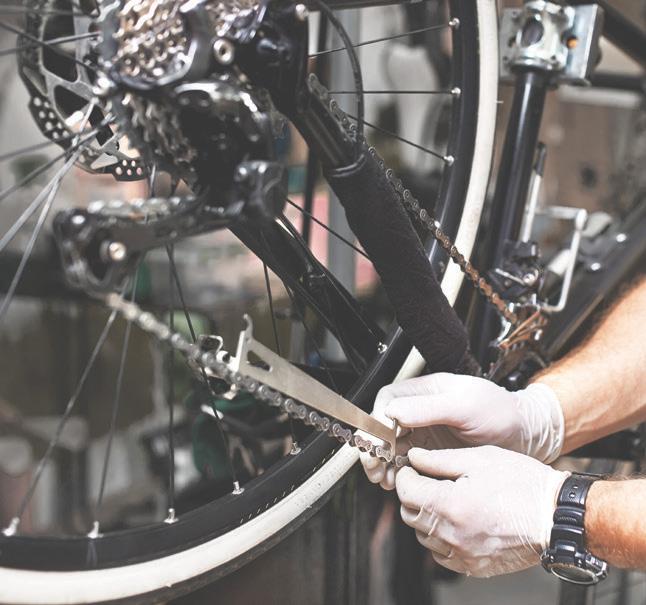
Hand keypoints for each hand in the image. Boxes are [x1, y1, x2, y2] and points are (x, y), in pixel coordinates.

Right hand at [360, 373, 563, 488]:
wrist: (525, 436)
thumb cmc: (501, 413)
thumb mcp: (466, 406)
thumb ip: (429, 407)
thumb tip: (393, 411)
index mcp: (427, 390)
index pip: (389, 399)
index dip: (378, 419)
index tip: (379, 441)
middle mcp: (421, 409)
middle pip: (384, 423)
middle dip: (374, 445)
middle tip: (374, 466)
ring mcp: (425, 430)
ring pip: (390, 443)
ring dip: (382, 461)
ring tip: (384, 480)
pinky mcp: (431, 451)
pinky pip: (405, 459)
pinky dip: (396, 470)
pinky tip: (396, 481)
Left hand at [396, 445, 568, 576]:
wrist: (555, 516)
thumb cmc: (523, 484)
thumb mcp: (478, 459)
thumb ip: (439, 460)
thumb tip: (414, 458)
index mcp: (450, 505)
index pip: (406, 492)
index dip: (404, 476)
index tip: (410, 468)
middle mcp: (452, 534)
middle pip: (410, 515)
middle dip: (412, 495)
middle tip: (425, 481)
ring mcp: (462, 554)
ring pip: (423, 536)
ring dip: (425, 516)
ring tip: (443, 499)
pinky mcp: (473, 566)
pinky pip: (441, 554)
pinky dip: (440, 538)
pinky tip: (455, 521)